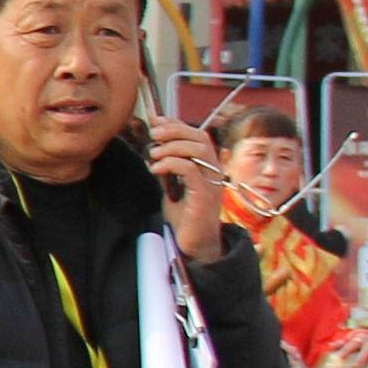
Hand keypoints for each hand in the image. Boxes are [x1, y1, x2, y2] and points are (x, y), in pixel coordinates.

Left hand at [142, 114, 230, 259]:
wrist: (195, 245)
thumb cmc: (185, 216)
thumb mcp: (173, 186)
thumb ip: (168, 167)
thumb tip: (153, 147)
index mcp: (208, 166)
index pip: (198, 135)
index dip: (178, 124)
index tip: (157, 122)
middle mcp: (214, 171)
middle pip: (200, 137)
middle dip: (174, 130)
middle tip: (153, 135)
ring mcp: (212, 183)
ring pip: (197, 150)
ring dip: (171, 147)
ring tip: (153, 154)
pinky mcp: (204, 196)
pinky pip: (190, 170)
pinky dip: (171, 164)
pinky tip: (155, 169)